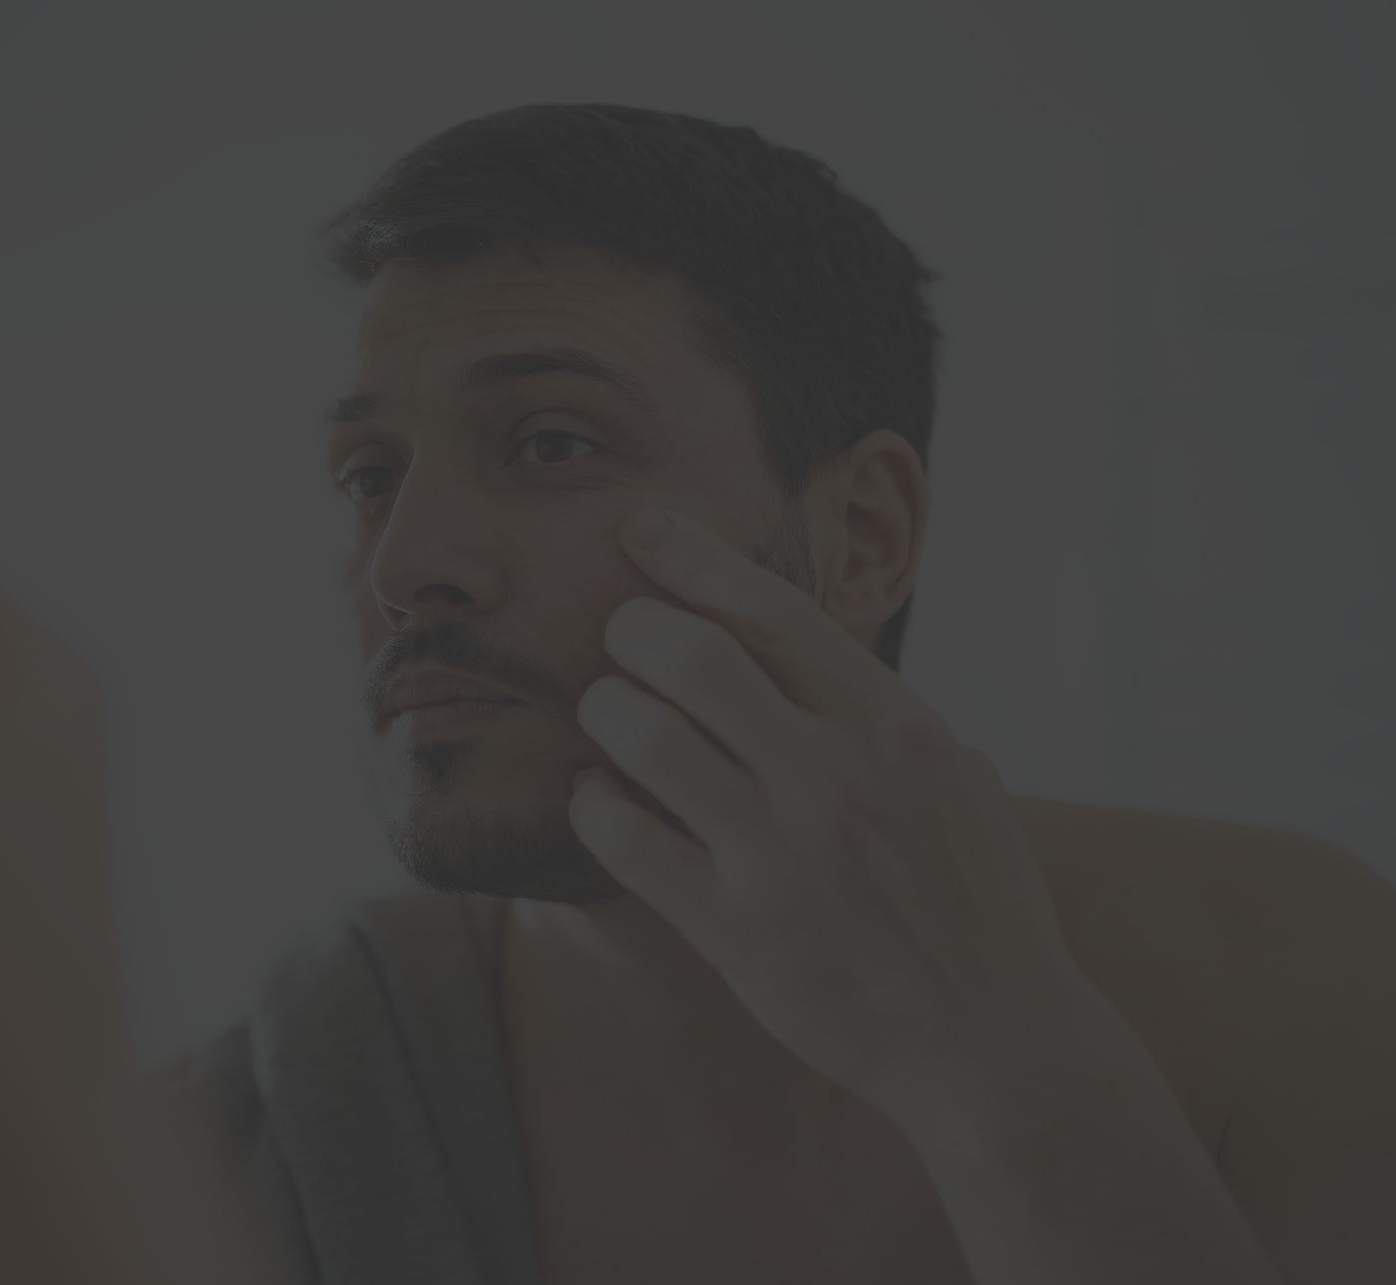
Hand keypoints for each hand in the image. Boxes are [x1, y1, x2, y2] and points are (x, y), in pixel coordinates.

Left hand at [568, 508, 1098, 1113]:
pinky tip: (598, 797)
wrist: (992, 1042)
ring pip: (647, 736)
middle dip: (634, 627)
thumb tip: (798, 645)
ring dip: (606, 708)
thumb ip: (877, 714)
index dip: (692, 557)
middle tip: (618, 636)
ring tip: (606, 713)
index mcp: (894, 729)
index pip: (772, 610)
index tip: (640, 529)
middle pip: (694, 656)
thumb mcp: (952, 781)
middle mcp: (836, 780)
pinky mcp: (739, 931)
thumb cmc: (971, 902)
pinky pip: (627, 841)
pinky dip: (594, 804)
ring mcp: (785, 855)